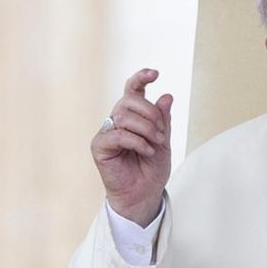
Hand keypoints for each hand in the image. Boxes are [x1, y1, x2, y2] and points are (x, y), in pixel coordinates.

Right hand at [91, 68, 171, 225]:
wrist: (144, 194)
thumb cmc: (152, 169)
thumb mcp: (163, 141)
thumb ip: (163, 120)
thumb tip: (166, 96)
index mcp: (133, 116)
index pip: (132, 90)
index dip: (140, 78)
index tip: (155, 73)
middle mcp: (117, 121)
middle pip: (129, 100)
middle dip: (151, 114)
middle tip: (162, 135)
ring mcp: (107, 132)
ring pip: (124, 116)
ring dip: (146, 129)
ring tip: (156, 145)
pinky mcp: (100, 146)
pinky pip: (117, 134)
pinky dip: (136, 141)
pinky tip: (146, 151)